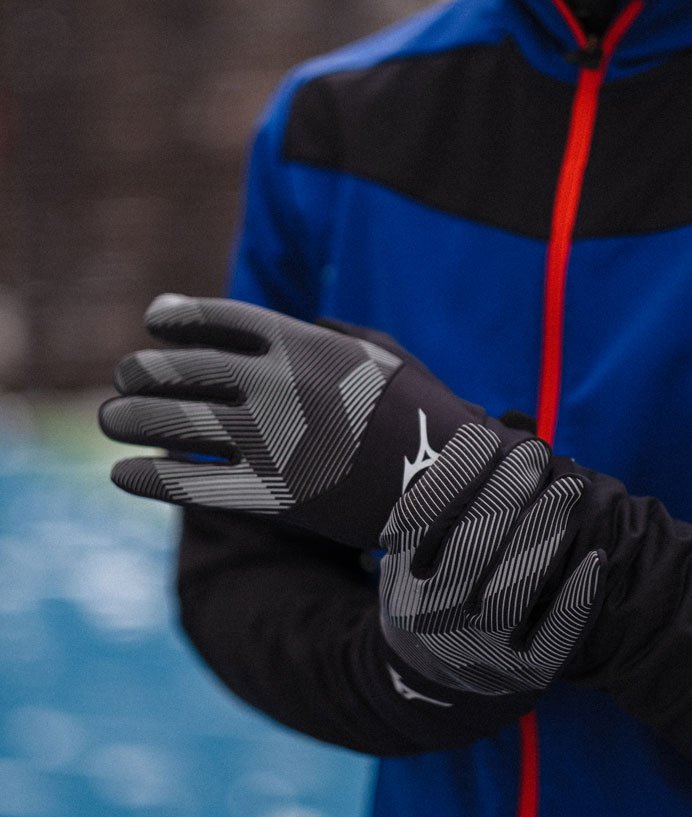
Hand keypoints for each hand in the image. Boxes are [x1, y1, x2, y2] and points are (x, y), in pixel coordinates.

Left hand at [99, 294, 503, 547]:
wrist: (456, 484)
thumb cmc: (420, 411)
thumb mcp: (380, 351)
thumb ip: (323, 331)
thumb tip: (274, 321)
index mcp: (306, 344)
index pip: (219, 319)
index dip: (177, 319)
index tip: (153, 324)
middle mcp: (281, 387)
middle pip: (186, 371)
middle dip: (144, 373)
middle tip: (123, 379)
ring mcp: (275, 443)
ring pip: (179, 426)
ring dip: (133, 420)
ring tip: (110, 420)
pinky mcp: (275, 498)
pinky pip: (194, 486)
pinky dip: (151, 479)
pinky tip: (124, 474)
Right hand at [379, 423, 603, 694]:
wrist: (438, 666)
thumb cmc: (434, 583)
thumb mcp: (413, 549)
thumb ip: (433, 505)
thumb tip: (479, 434)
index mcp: (400, 580)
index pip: (420, 520)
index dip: (453, 474)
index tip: (484, 434)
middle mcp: (429, 618)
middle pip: (470, 548)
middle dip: (507, 492)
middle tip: (536, 452)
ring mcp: (474, 650)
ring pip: (510, 592)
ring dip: (543, 534)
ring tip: (567, 487)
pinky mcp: (521, 672)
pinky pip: (553, 637)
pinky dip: (576, 598)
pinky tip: (594, 558)